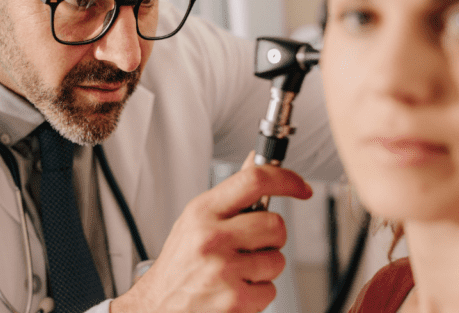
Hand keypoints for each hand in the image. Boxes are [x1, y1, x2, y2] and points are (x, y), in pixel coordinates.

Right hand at [111, 151, 312, 312]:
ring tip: (237, 271)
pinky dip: (258, 294)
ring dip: (264, 268)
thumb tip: (256, 161)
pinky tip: (235, 290)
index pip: (254, 181)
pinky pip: (271, 290)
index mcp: (202, 212)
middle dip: (271, 237)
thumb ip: (230, 194)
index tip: (300, 187)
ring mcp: (223, 270)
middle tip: (252, 245)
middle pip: (275, 224)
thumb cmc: (180, 263)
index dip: (286, 180)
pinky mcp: (235, 301)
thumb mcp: (196, 220)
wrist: (158, 306)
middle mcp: (211, 238)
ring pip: (277, 260)